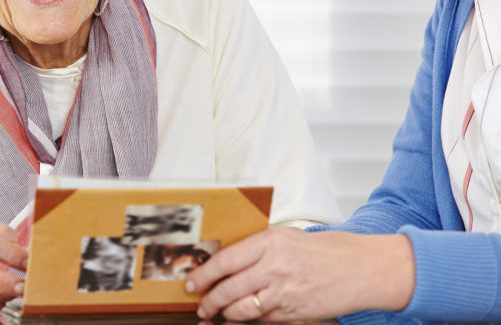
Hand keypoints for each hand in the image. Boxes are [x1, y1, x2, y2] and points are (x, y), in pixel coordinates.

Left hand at [185, 227, 414, 320]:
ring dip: (225, 313)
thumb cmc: (325, 251)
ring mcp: (284, 292)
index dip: (204, 274)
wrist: (361, 268)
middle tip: (201, 304)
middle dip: (209, 300)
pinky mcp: (294, 312)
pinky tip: (245, 317)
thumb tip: (227, 260)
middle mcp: (274, 267)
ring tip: (218, 313)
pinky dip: (251, 320)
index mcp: (269, 243)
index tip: (192, 281)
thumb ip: (258, 247)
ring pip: (241, 309)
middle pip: (228, 288)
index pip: (225, 260)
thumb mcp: (287, 237)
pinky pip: (263, 319)